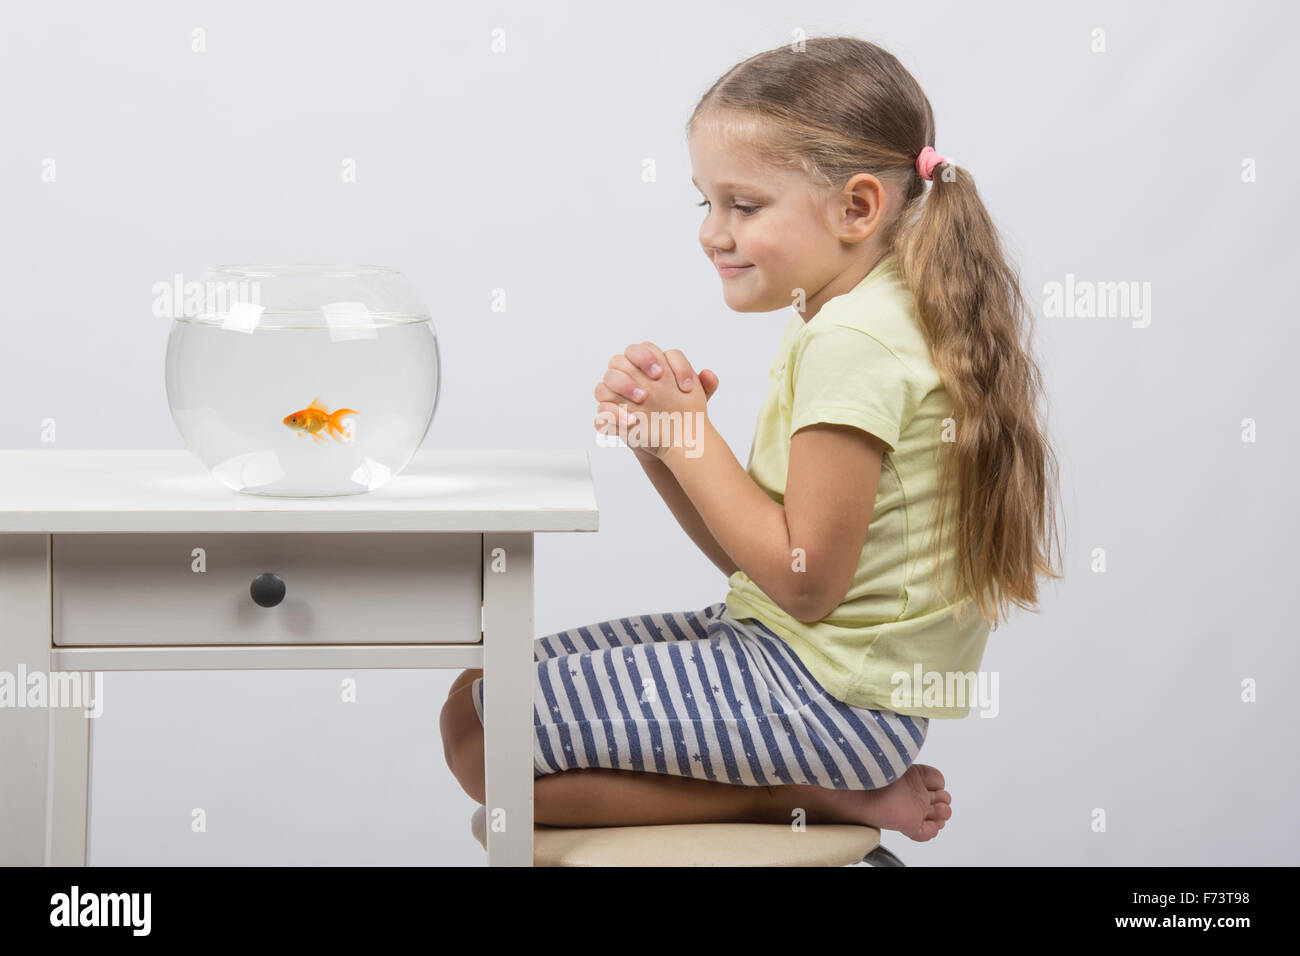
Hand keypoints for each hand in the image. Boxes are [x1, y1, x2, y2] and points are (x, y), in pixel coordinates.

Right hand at [593, 342, 718, 459]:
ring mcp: (616, 397)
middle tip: (654, 381)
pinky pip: (602, 413)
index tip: (663, 371)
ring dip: (622, 386)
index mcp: (646, 367)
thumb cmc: (680, 413)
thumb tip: (708, 374)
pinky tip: (632, 421)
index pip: (641, 350)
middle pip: (618, 360)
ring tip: (642, 400)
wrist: (672, 440)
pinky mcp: (611, 418)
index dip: (648, 356)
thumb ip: (705, 386)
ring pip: (605, 382)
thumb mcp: (697, 401)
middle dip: (635, 368)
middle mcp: (628, 378)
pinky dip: (613, 415)